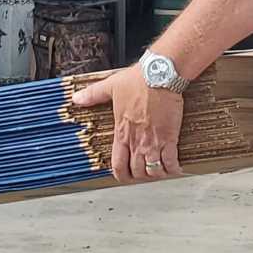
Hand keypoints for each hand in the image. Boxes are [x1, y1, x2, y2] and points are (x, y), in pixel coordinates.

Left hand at [71, 67, 182, 183]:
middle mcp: (137, 142)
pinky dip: (173, 168)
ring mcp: (153, 142)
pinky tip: (175, 168)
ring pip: (154, 171)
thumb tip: (77, 98)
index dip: (122, 176)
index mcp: (121, 133)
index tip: (126, 176)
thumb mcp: (110, 87)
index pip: (118, 165)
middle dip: (141, 176)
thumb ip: (93, 95)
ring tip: (160, 170)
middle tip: (146, 173)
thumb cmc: (137, 81)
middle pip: (138, 172)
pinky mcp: (170, 138)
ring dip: (157, 174)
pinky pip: (171, 161)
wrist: (159, 76)